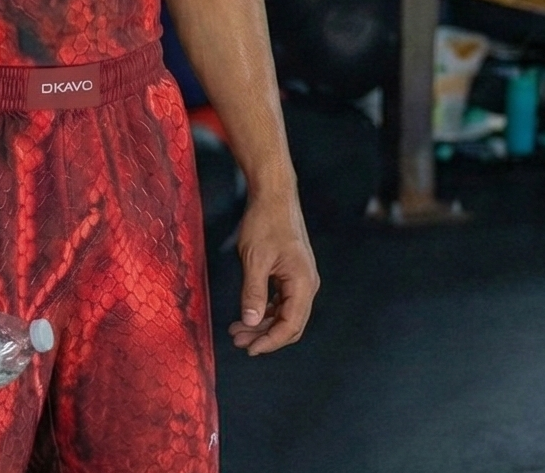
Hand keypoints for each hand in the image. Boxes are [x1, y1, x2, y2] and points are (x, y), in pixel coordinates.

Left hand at [227, 189, 316, 354]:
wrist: (273, 195)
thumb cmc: (265, 222)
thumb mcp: (254, 259)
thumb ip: (253, 292)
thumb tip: (250, 323)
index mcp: (303, 283)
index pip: (290, 325)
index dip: (270, 342)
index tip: (248, 349)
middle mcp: (307, 284)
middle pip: (290, 323)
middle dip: (264, 336)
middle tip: (237, 340)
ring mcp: (301, 279)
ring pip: (285, 313)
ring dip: (263, 324)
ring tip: (237, 330)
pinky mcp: (292, 273)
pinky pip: (282, 301)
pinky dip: (266, 310)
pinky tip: (248, 314)